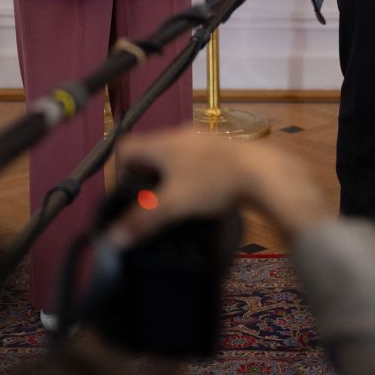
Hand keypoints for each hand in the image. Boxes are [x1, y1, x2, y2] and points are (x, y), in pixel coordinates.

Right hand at [106, 128, 327, 250]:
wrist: (262, 172)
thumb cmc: (212, 182)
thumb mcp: (173, 204)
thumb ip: (142, 221)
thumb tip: (112, 240)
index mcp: (162, 142)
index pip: (126, 147)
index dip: (119, 170)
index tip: (125, 194)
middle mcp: (180, 135)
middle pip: (150, 152)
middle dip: (144, 177)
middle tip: (146, 204)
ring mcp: (203, 140)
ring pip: (174, 157)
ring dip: (169, 177)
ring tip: (172, 203)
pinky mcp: (222, 150)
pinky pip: (195, 161)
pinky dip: (190, 177)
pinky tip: (199, 196)